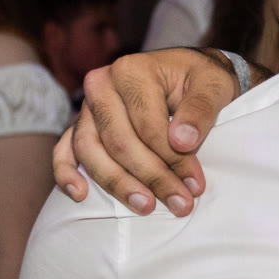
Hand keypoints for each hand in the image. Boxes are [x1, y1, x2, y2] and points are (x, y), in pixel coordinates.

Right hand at [54, 49, 240, 216]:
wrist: (187, 73)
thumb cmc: (200, 79)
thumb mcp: (213, 85)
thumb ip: (201, 109)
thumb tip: (182, 142)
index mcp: (131, 71)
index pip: (147, 126)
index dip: (173, 159)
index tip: (196, 185)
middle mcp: (102, 86)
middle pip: (119, 141)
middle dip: (151, 177)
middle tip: (180, 204)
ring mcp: (88, 108)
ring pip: (91, 151)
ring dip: (118, 184)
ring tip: (146, 207)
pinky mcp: (81, 126)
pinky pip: (65, 150)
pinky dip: (66, 173)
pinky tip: (80, 195)